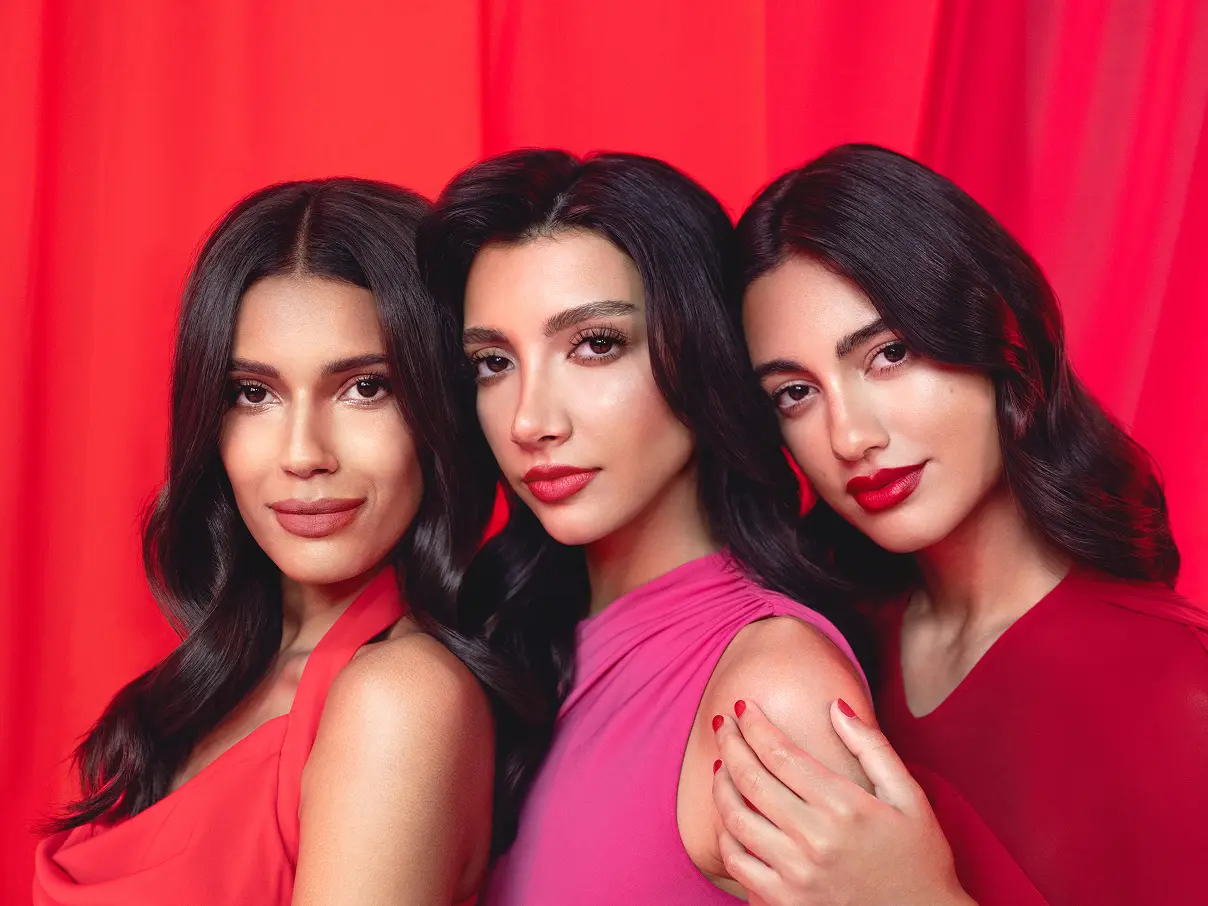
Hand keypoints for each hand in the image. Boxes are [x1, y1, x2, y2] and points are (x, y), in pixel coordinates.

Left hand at [712, 699, 974, 905]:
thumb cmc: (920, 859)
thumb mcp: (910, 797)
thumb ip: (872, 747)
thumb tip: (835, 705)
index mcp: (844, 807)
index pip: (780, 753)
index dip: (754, 724)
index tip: (743, 704)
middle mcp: (815, 839)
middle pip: (750, 778)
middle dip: (730, 741)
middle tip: (723, 723)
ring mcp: (796, 874)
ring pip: (735, 818)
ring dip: (721, 784)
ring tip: (722, 764)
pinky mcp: (785, 902)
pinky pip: (737, 862)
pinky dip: (725, 834)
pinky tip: (729, 815)